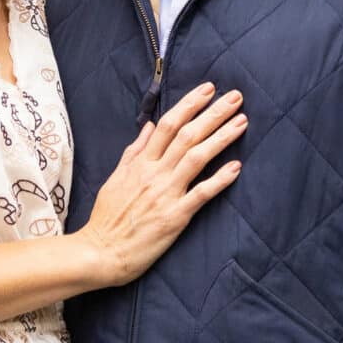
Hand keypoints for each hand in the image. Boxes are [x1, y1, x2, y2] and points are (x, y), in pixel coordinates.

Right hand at [75, 82, 244, 285]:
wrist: (100, 252)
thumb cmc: (107, 218)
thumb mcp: (115, 178)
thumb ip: (134, 151)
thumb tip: (147, 125)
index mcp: (140, 163)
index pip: (167, 124)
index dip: (189, 104)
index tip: (208, 89)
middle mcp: (154, 174)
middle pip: (187, 135)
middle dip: (213, 113)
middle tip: (236, 97)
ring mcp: (165, 194)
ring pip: (196, 157)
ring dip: (221, 137)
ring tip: (241, 122)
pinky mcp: (175, 217)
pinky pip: (201, 194)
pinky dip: (220, 179)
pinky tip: (236, 166)